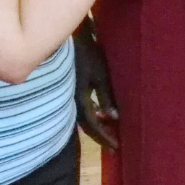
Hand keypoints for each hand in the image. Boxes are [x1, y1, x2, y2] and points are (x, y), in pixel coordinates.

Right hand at [73, 19, 118, 150]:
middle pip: (87, 125)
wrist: (66, 37)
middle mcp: (72, 101)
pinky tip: (100, 112)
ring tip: (110, 130)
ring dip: (97, 124)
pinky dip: (92, 112)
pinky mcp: (70, 87)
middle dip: (101, 134)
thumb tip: (114, 117)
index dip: (105, 138)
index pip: (93, 126)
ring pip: (84, 116)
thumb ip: (105, 95)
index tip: (117, 147)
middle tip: (115, 143)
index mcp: (79, 99)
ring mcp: (69, 94)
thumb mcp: (99, 73)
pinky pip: (82, 106)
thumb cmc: (86, 53)